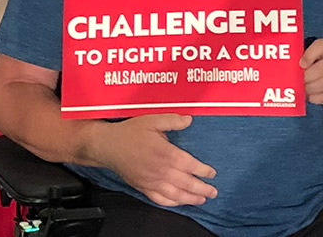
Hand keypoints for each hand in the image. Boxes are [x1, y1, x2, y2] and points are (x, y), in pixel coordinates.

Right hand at [87, 114, 216, 206]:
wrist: (108, 146)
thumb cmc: (130, 132)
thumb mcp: (152, 120)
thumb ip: (172, 120)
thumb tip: (190, 120)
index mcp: (165, 153)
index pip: (190, 165)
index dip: (203, 170)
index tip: (212, 173)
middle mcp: (160, 170)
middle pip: (186, 183)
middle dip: (202, 188)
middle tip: (214, 191)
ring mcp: (152, 182)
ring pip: (176, 194)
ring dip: (191, 198)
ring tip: (202, 199)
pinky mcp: (143, 188)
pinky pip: (160, 200)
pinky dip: (173, 203)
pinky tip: (180, 202)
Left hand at [300, 39, 322, 110]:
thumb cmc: (322, 68)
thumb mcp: (315, 58)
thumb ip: (303, 59)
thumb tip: (287, 67)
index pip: (321, 46)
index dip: (310, 54)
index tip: (300, 64)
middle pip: (322, 68)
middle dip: (306, 77)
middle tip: (296, 81)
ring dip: (310, 88)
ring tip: (302, 89)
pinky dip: (316, 97)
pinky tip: (310, 96)